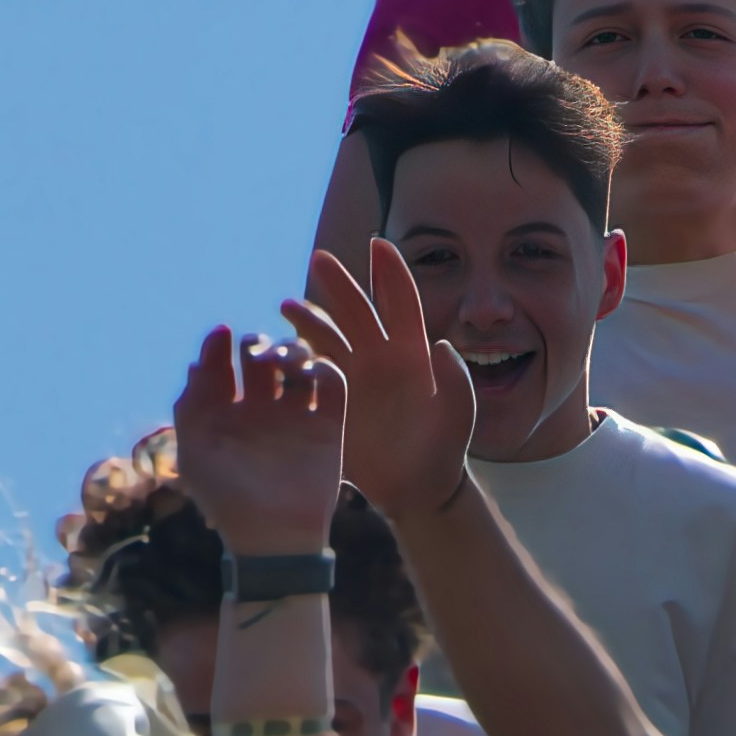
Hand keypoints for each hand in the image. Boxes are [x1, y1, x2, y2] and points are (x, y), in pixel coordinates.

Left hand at [169, 327, 348, 559]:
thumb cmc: (228, 500)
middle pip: (262, 357)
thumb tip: (199, 361)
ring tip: (284, 363)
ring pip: (298, 364)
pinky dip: (325, 369)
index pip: (223, 364)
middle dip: (258, 345)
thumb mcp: (196, 451)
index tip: (223, 335)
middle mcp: (261, 411)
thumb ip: (192, 405)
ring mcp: (296, 417)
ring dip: (292, 351)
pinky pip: (333, 384)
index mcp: (227, 414)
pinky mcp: (328, 428)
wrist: (274, 538)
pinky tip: (311, 374)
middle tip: (256, 356)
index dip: (220, 344)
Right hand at [287, 241, 480, 525]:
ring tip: (287, 307)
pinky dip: (295, 357)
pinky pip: (310, 370)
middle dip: (340, 283)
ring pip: (328, 335)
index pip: (401, 302)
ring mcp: (355, 378)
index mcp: (412, 353)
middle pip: (357, 310)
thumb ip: (456, 382)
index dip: (390, 272)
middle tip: (320, 259)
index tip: (378, 244)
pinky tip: (278, 352)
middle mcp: (380, 357)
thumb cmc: (443, 452)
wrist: (418, 491)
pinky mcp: (333, 400)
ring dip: (309, 319)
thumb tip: (443, 344)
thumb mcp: (457, 418)